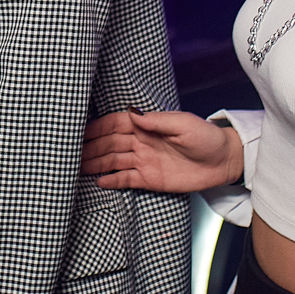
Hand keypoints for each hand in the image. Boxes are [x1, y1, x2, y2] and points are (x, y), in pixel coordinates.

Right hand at [81, 109, 242, 192]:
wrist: (223, 161)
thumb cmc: (206, 137)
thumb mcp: (183, 124)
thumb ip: (156, 120)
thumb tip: (131, 112)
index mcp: (147, 126)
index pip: (115, 124)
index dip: (96, 127)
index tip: (78, 131)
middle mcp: (141, 142)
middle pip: (109, 143)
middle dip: (90, 147)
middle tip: (70, 152)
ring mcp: (144, 161)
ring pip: (113, 161)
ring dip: (95, 163)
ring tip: (77, 167)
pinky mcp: (150, 179)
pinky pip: (125, 179)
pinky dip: (111, 180)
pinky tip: (98, 181)